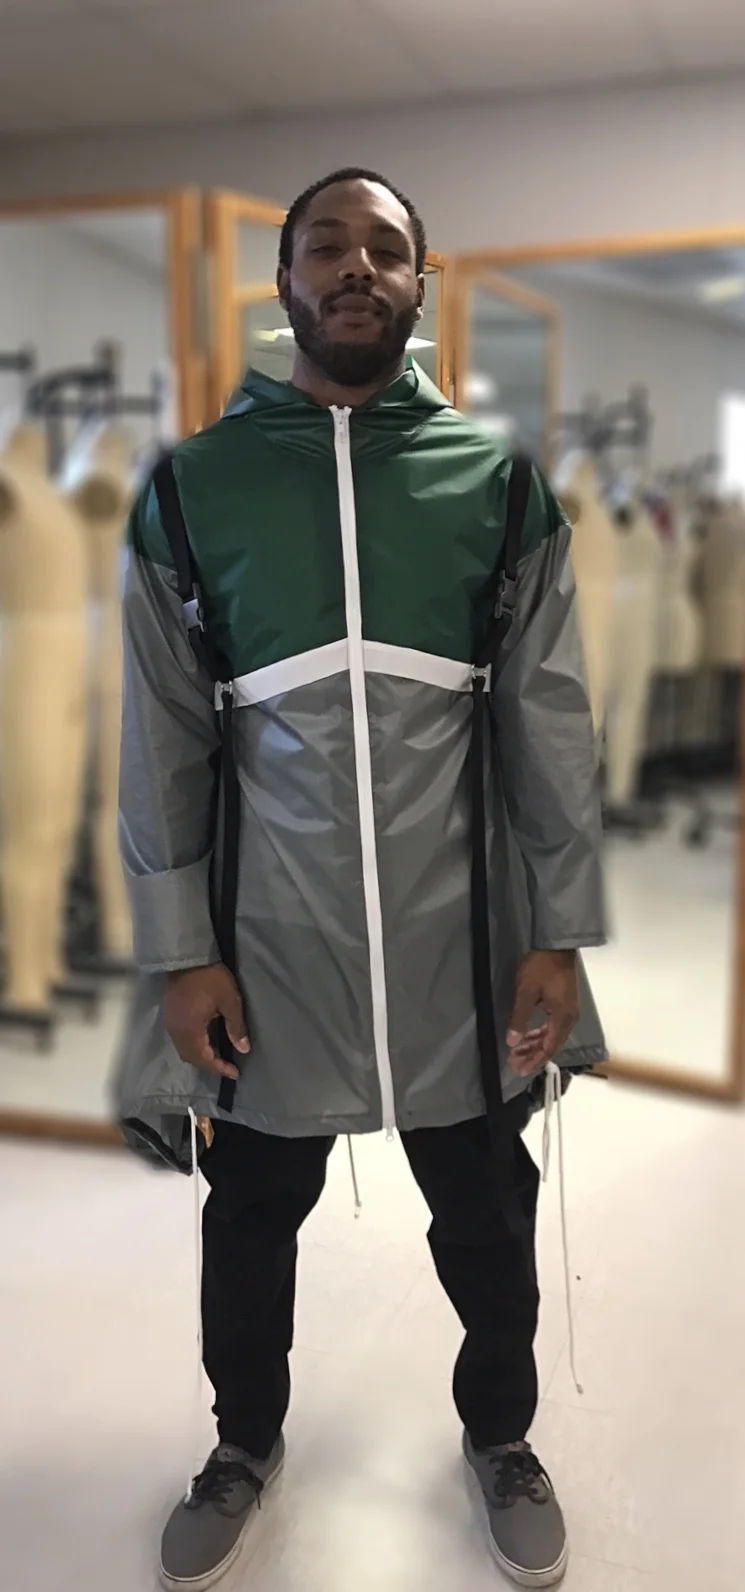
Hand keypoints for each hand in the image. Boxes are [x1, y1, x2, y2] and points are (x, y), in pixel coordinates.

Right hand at [164, 963, 249, 1080]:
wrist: (186, 956)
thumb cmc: (210, 978)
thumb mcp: (230, 1001)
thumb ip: (236, 1027)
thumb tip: (243, 1049)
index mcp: (190, 1031)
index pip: (205, 1059)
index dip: (220, 1068)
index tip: (236, 1073)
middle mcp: (176, 1032)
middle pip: (191, 1058)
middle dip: (209, 1064)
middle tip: (227, 1066)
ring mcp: (170, 1023)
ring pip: (184, 1050)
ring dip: (200, 1056)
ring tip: (217, 1056)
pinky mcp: (169, 1015)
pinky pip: (180, 1039)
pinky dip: (192, 1045)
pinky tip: (204, 1040)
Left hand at [507, 950, 578, 1075]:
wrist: (556, 946)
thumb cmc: (541, 967)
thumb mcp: (527, 992)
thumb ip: (520, 1018)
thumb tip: (512, 1042)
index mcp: (563, 1018)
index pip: (549, 1048)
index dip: (534, 1061)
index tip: (519, 1070)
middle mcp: (569, 1018)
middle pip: (551, 1045)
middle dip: (532, 1055)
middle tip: (514, 1063)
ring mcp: (568, 1011)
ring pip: (552, 1036)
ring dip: (535, 1045)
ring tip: (517, 1051)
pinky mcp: (564, 1004)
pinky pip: (553, 1026)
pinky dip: (540, 1034)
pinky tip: (529, 1035)